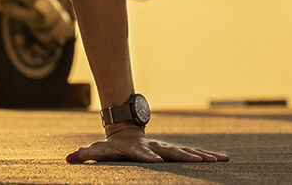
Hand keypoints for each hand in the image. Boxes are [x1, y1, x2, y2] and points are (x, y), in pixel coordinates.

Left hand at [66, 127, 228, 163]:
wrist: (127, 131)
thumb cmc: (111, 146)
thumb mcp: (97, 149)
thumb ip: (84, 154)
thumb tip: (67, 159)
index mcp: (139, 149)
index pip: (144, 153)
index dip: (149, 156)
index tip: (157, 160)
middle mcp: (157, 147)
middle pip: (174, 152)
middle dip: (188, 156)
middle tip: (202, 161)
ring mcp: (168, 147)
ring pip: (189, 151)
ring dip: (206, 156)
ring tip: (223, 159)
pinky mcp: (175, 150)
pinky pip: (194, 154)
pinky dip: (209, 156)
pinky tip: (224, 158)